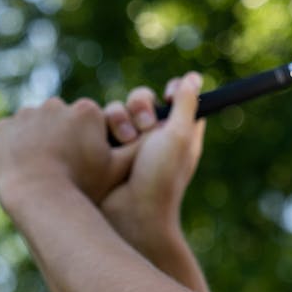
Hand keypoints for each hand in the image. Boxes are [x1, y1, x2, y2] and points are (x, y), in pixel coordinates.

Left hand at [0, 95, 137, 208]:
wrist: (35, 193)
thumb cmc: (82, 183)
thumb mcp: (119, 169)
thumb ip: (138, 149)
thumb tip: (159, 130)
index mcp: (85, 111)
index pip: (90, 124)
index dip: (90, 145)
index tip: (86, 166)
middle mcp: (54, 106)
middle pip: (62, 124)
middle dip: (64, 143)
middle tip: (66, 172)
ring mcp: (23, 117)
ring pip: (35, 131)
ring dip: (38, 147)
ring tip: (43, 176)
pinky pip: (8, 141)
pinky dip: (14, 155)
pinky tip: (22, 175)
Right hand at [99, 72, 206, 254]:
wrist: (128, 214)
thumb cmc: (161, 179)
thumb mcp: (179, 137)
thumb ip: (186, 105)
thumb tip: (195, 77)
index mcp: (177, 132)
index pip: (174, 99)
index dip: (170, 92)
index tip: (166, 94)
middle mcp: (152, 137)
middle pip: (141, 100)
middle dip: (140, 106)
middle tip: (145, 125)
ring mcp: (125, 144)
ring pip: (116, 109)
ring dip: (119, 118)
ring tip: (123, 140)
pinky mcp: (103, 150)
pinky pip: (96, 124)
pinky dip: (100, 127)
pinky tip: (103, 142)